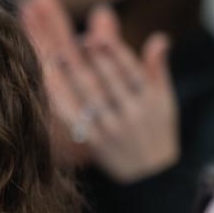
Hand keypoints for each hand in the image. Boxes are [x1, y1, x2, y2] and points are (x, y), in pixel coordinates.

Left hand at [23, 0, 178, 183]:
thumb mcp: (164, 101)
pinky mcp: (95, 142)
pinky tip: (49, 83)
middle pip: (108, 81)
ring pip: (91, 97)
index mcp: (150, 100)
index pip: (130, 71)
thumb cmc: (157, 130)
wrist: (151, 177)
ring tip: (58, 54)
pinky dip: (63, 99)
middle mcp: (132, 114)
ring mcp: (112, 129)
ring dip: (74, 75)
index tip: (97, 35)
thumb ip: (157, 68)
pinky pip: (76, 117)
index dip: (114, 53)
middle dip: (92, 59)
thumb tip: (159, 38)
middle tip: (75, 38)